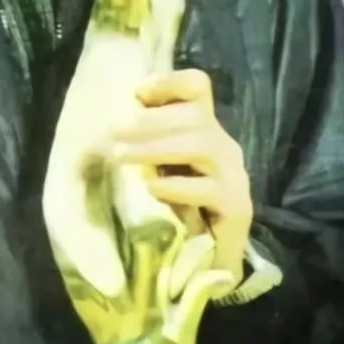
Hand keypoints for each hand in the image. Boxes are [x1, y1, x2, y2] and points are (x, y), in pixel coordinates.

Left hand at [112, 69, 252, 287]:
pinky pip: (208, 188)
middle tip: (114, 131)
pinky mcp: (237, 207)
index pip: (197, 87)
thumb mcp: (158, 168)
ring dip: (156, 148)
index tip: (136, 92)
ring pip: (201, 144)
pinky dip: (176, 186)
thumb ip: (144, 144)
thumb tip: (106, 123)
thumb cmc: (177, 207)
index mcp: (204, 128)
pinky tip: (152, 189)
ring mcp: (234, 175)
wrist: (209, 261)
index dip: (169, 82)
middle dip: (151, 121)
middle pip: (196, 115)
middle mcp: (223, 145)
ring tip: (122, 156)